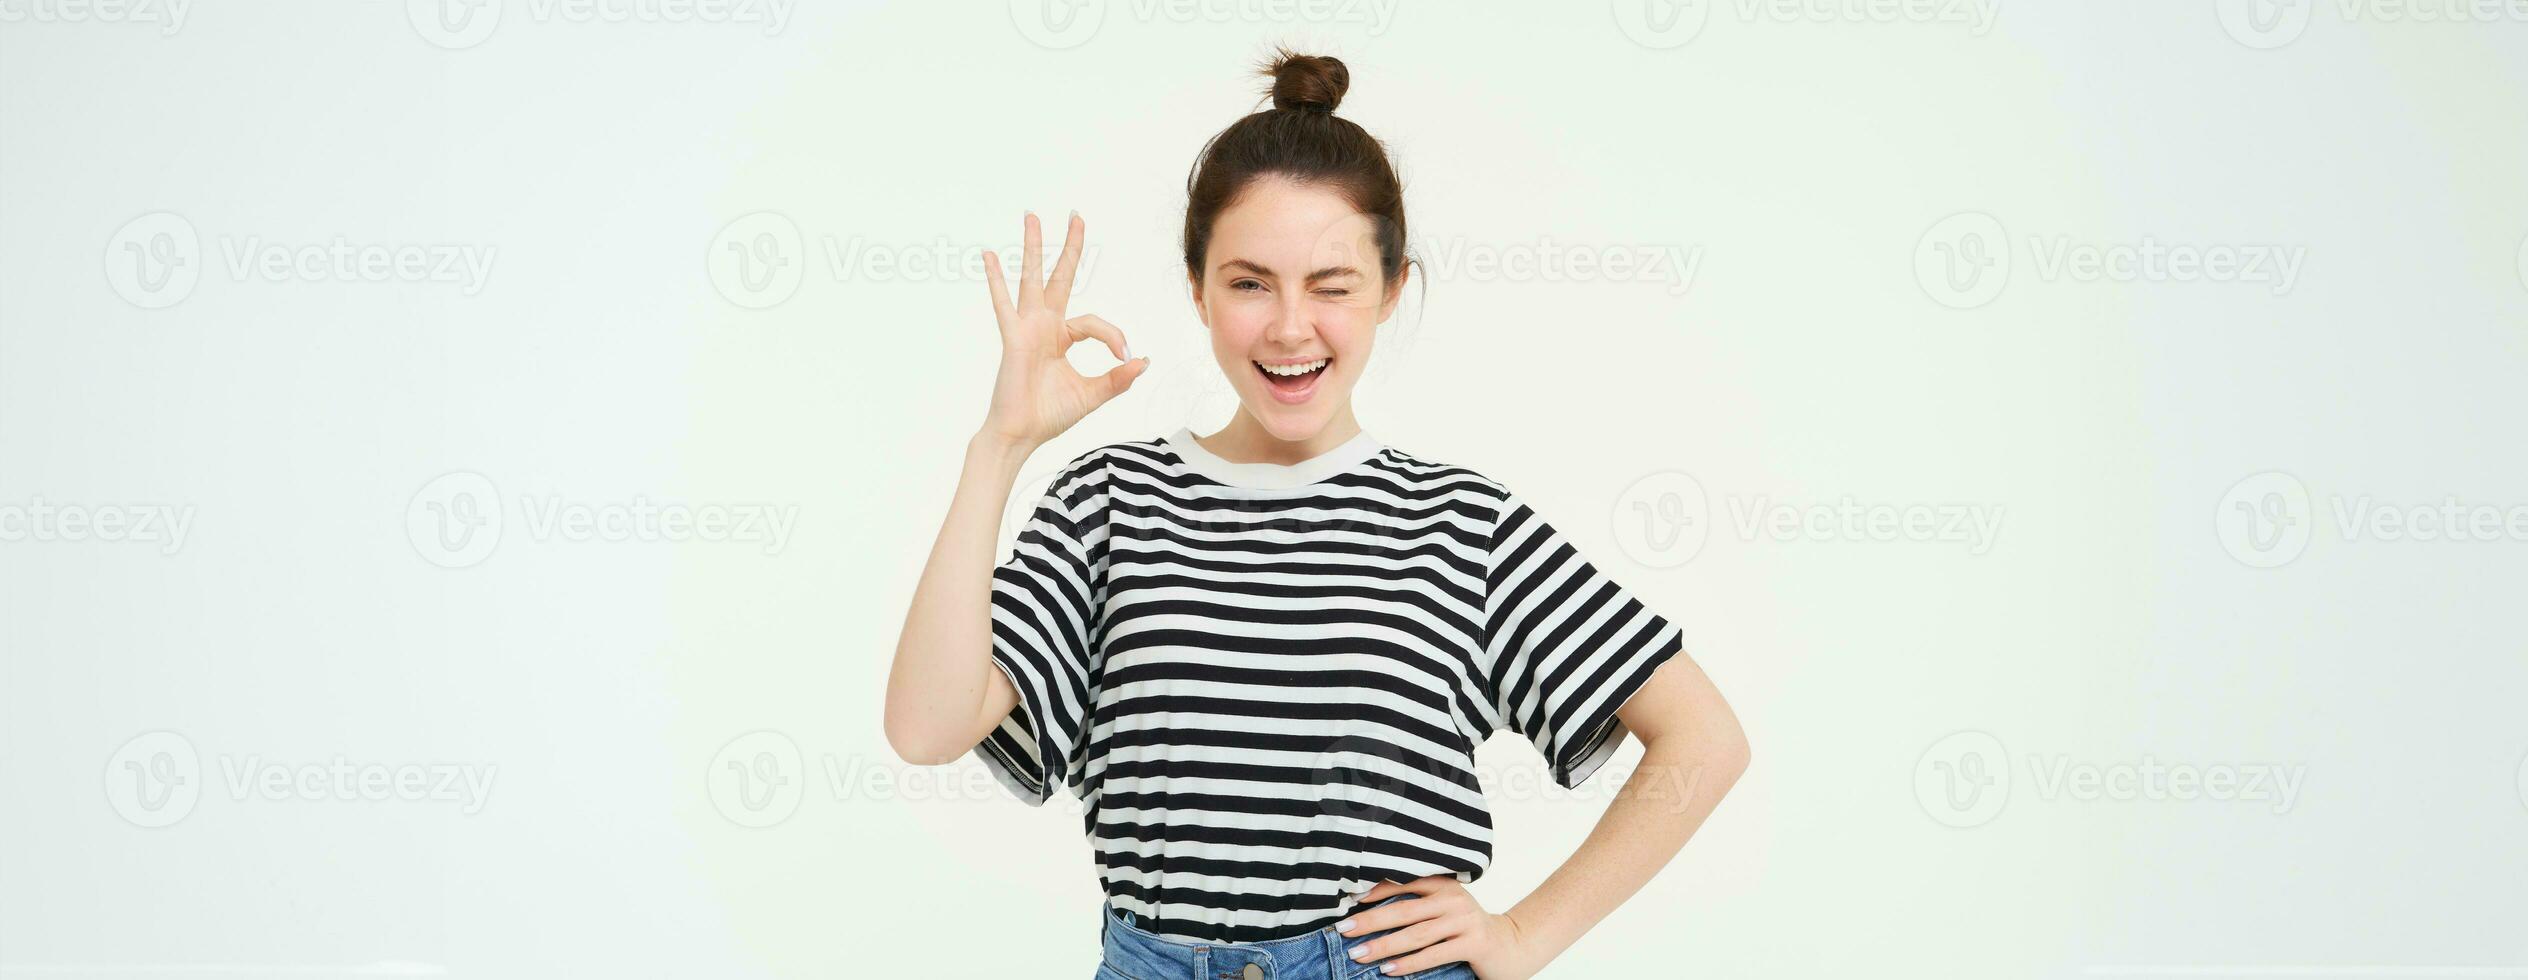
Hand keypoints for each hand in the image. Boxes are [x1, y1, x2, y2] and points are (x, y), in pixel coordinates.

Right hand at [977, 211, 1147, 453]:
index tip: (1124, 357)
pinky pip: (1004, 304)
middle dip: (1070, 247)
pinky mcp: (1013, 338)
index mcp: (1062, 337)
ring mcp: (1027, 328)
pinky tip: (990, 255)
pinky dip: (996, 280)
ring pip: (1033, 279)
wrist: (1023, 434)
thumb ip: (1118, 378)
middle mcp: (1045, 326)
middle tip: (1076, 216)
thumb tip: (1144, 360)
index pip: (1094, 323)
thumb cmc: (1050, 415)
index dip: (1113, 336)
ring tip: (1032, 217)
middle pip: (1061, 277)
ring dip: (1034, 248)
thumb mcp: (1094, 394)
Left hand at [1336, 876, 1551, 979]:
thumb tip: (1368, 914)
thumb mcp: (1443, 911)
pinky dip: (1408, 963)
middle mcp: (1453, 898)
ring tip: (1358, 954)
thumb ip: (1416, 907)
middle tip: (1343, 929)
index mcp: (1443, 885)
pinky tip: (1387, 970)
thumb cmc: (1466, 930)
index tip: (1348, 901)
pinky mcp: (1473, 943)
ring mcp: (1464, 920)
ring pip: (1416, 934)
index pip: (1403, 883)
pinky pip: (1433, 954)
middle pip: (1404, 910)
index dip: (1374, 891)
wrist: (1510, 947)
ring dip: (1384, 945)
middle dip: (1370, 921)